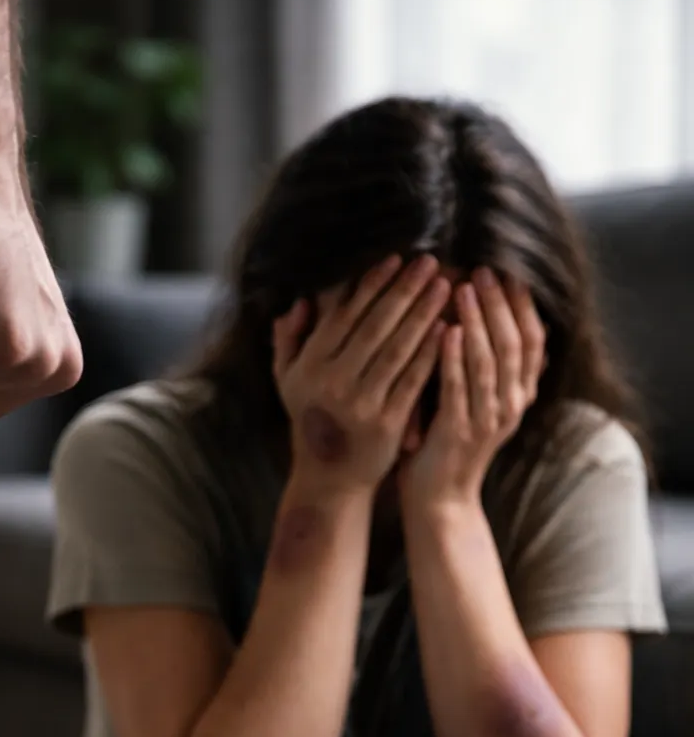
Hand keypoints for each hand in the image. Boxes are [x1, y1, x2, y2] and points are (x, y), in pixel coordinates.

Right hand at [272, 255, 449, 493]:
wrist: (329, 477)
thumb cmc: (312, 419)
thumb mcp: (288, 380)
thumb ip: (289, 340)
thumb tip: (300, 301)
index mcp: (309, 364)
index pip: (345, 314)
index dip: (372, 284)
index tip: (397, 259)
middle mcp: (332, 381)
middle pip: (375, 325)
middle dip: (405, 290)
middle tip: (431, 262)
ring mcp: (360, 402)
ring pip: (398, 349)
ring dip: (424, 314)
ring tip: (445, 287)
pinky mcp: (386, 422)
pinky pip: (413, 380)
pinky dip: (431, 353)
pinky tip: (448, 329)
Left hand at [398, 268, 544, 509]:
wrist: (440, 499)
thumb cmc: (451, 443)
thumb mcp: (480, 401)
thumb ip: (492, 367)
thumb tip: (502, 319)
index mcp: (519, 395)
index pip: (532, 340)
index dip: (522, 304)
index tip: (507, 270)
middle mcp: (511, 406)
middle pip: (514, 343)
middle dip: (499, 304)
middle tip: (483, 269)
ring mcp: (488, 420)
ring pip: (489, 362)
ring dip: (477, 322)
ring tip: (464, 288)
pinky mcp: (459, 432)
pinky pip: (459, 388)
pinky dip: (454, 358)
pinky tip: (444, 330)